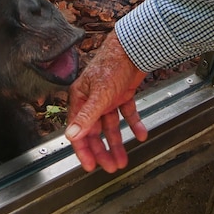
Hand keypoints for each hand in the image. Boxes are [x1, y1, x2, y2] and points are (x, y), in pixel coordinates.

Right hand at [65, 29, 147, 171]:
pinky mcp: (123, 94)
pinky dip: (134, 124)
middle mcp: (93, 100)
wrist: (134, 47)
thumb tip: (71, 136)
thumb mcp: (99, 95)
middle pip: (95, 131)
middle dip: (102, 150)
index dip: (84, 150)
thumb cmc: (111, 64)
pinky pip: (128, 114)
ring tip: (123, 159)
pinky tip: (141, 134)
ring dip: (117, 142)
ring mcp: (108, 97)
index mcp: (80, 99)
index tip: (90, 166)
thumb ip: (86, 117)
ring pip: (111, 125)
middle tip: (111, 167)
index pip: (79, 130)